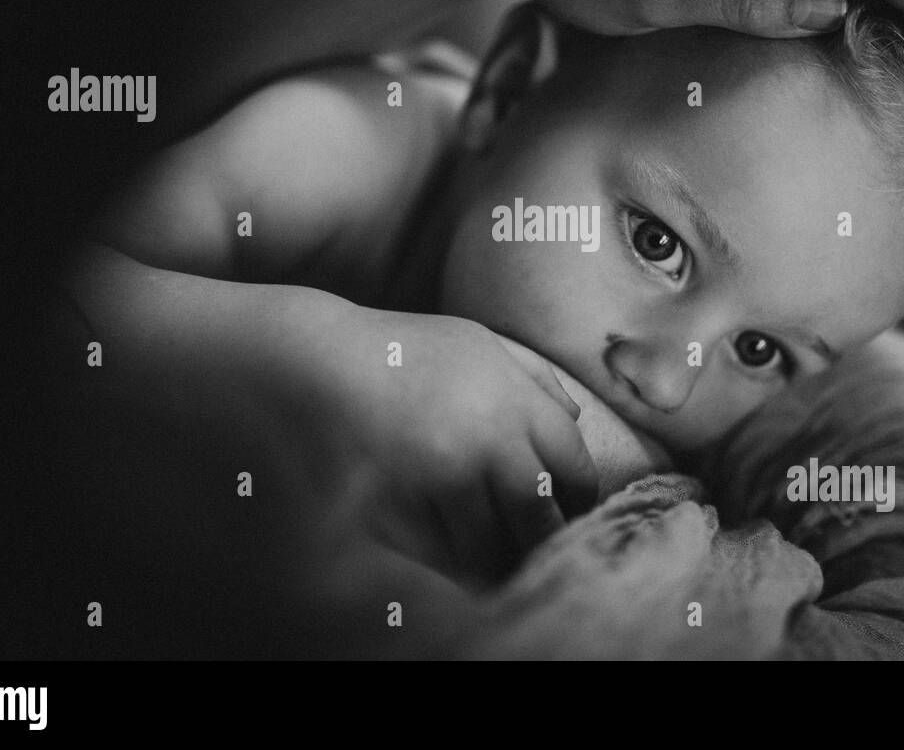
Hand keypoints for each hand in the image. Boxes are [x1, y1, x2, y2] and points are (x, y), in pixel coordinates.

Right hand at [320, 310, 598, 583]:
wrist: (325, 358)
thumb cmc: (407, 348)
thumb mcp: (480, 342)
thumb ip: (535, 376)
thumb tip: (575, 419)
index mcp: (517, 401)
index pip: (574, 467)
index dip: (578, 497)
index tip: (569, 508)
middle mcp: (489, 438)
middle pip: (537, 514)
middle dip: (542, 538)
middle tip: (537, 547)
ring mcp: (443, 472)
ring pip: (488, 543)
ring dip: (494, 557)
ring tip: (496, 561)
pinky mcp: (404, 501)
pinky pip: (439, 551)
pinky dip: (451, 560)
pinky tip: (454, 556)